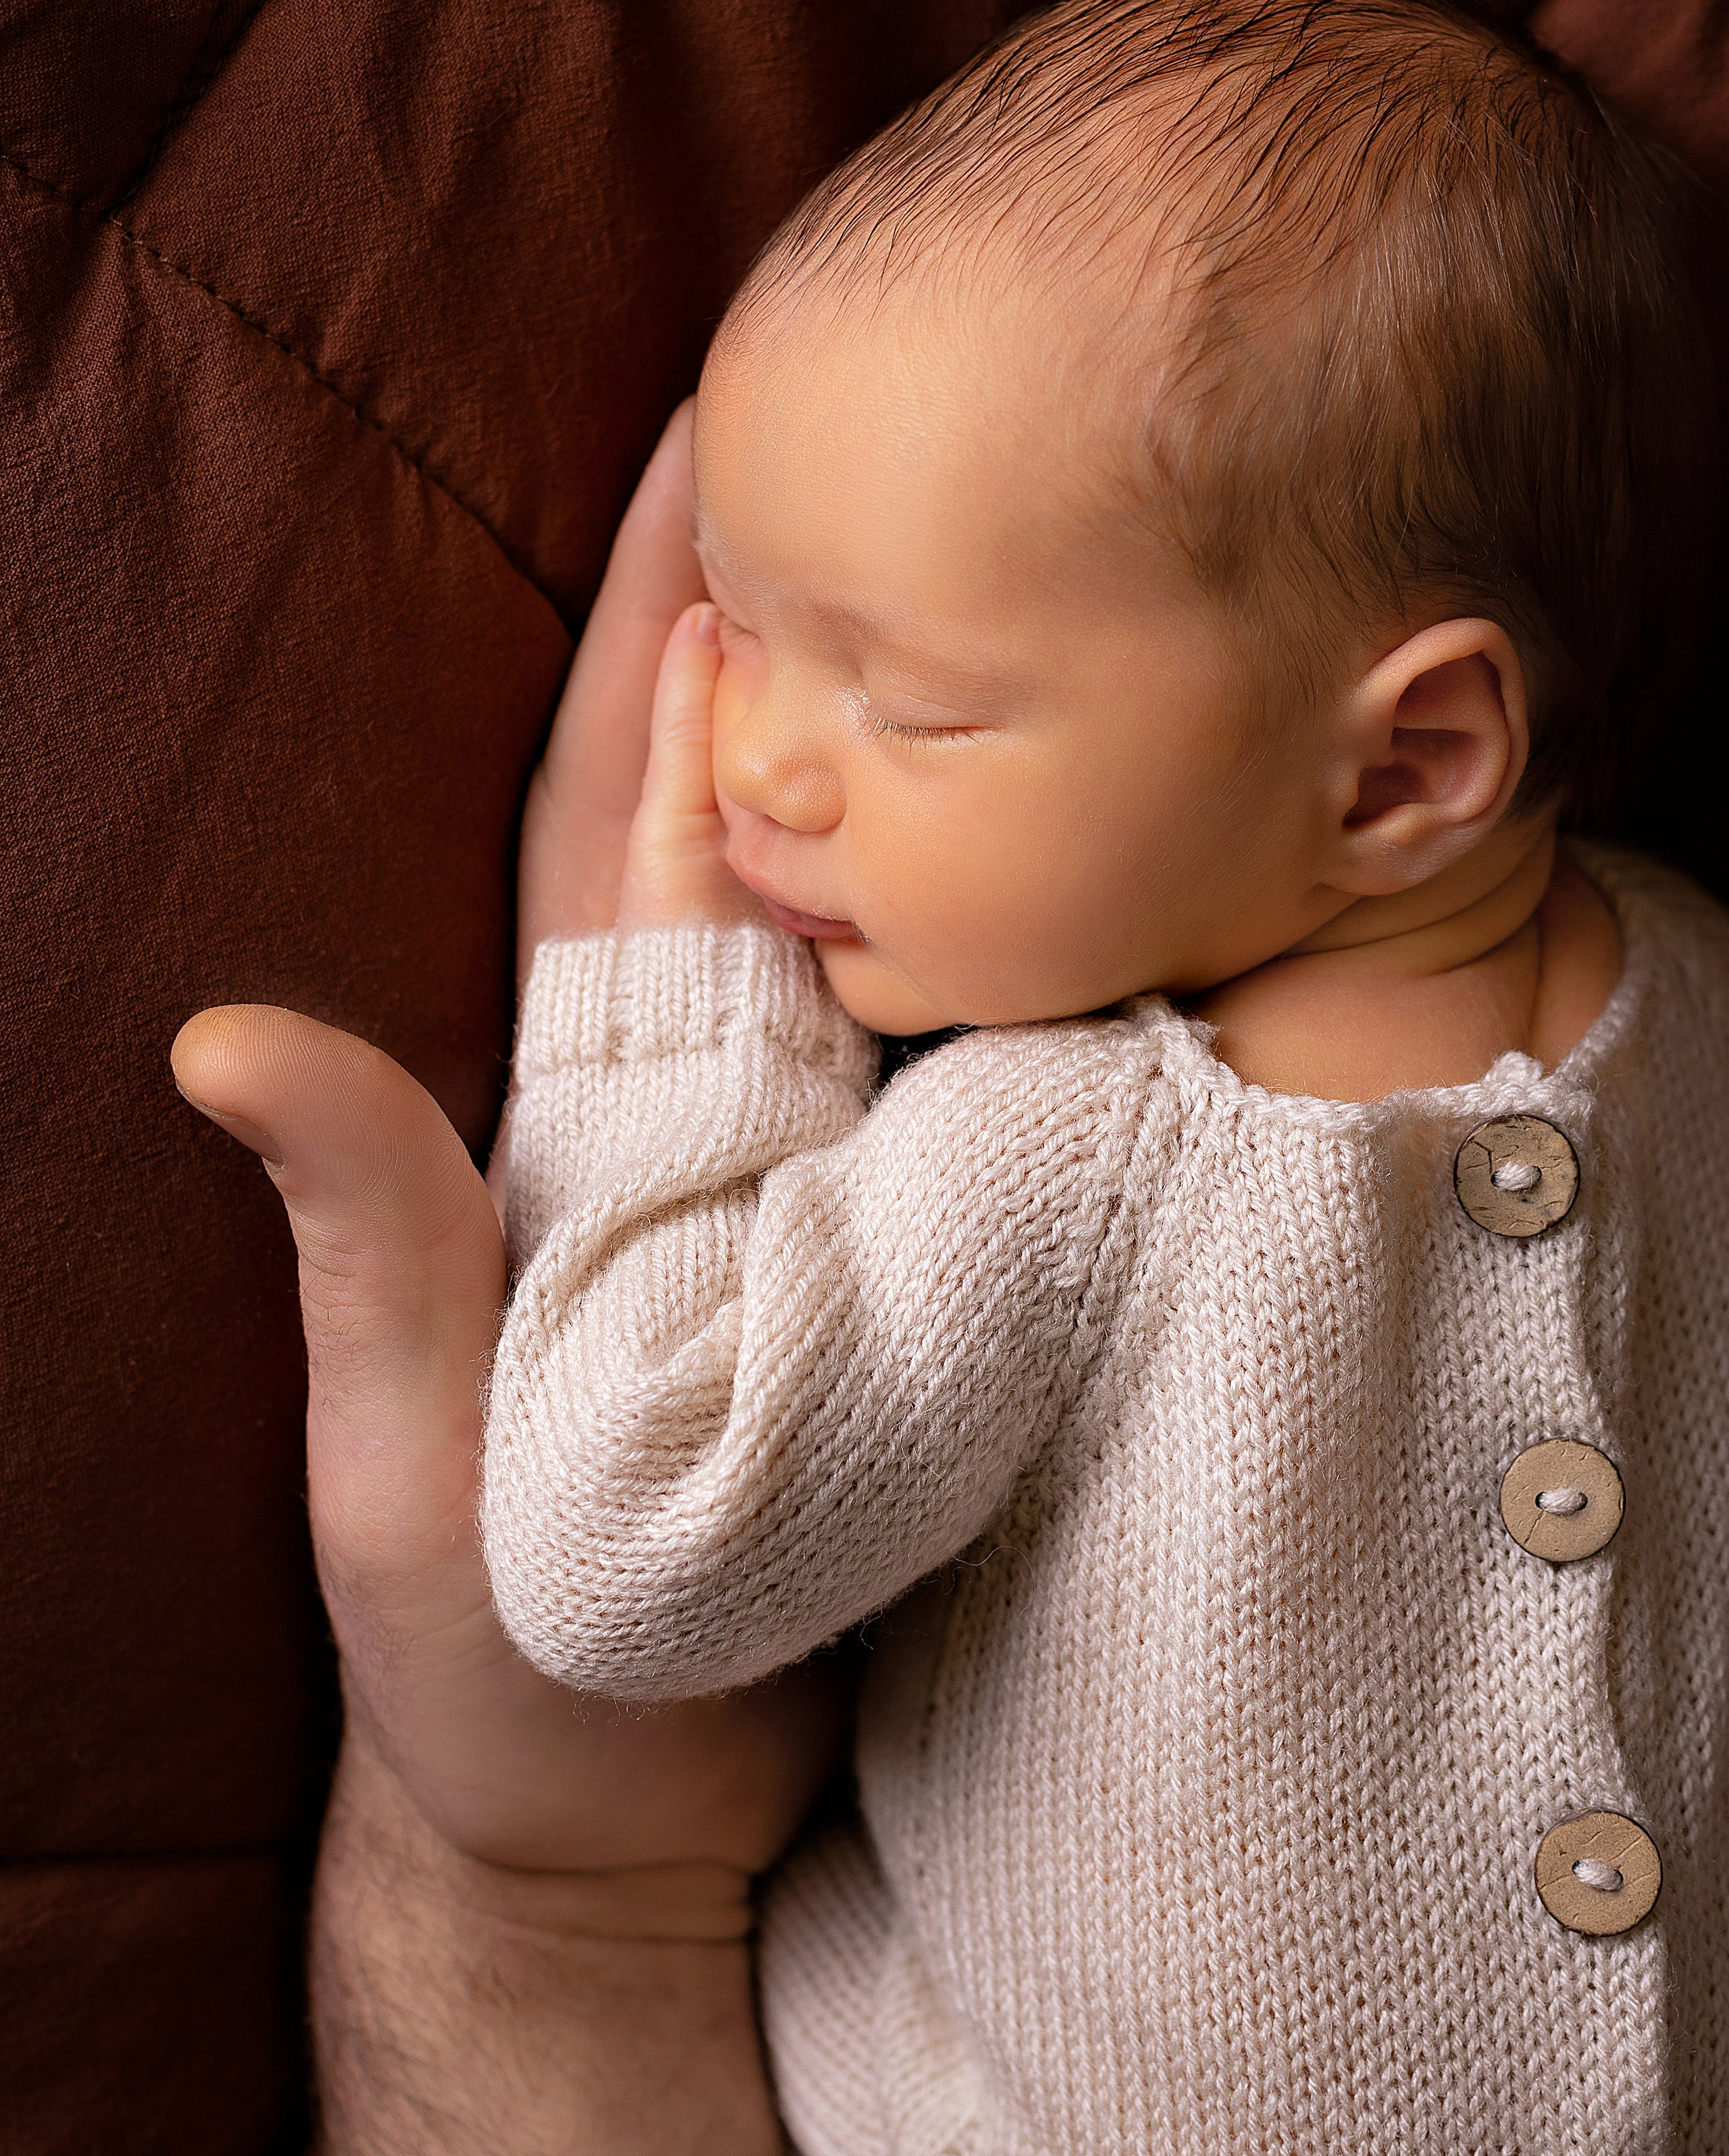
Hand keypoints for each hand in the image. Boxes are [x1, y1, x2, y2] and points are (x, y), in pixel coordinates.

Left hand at [169, 409, 851, 2144]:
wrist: (620, 1835)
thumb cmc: (494, 1656)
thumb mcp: (406, 1448)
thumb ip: (360, 1237)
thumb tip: (219, 1038)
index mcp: (563, 1105)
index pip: (615, 819)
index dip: (655, 632)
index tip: (709, 446)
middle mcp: (680, 1105)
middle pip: (741, 817)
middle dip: (784, 614)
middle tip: (862, 426)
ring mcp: (793, 1170)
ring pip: (852, 907)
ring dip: (893, 730)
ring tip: (966, 561)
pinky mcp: (891, 1253)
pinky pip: (953, 1051)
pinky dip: (987, 915)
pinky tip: (1050, 825)